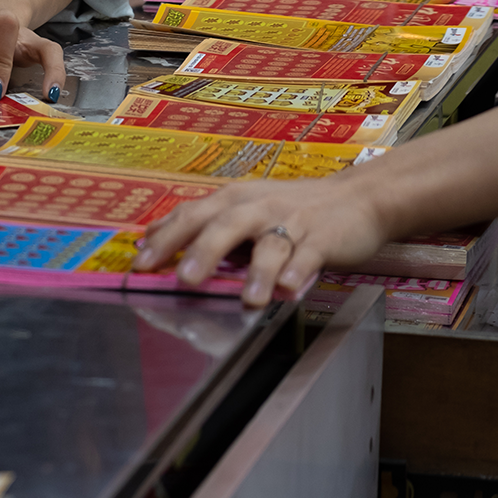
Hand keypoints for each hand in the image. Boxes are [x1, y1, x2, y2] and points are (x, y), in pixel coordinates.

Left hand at [134, 177, 389, 306]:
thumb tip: (150, 237)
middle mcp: (259, 207)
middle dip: (204, 251)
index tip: (140, 264)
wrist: (356, 198)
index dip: (166, 238)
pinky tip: (288, 290)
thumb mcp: (241, 206)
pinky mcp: (323, 239)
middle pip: (226, 225)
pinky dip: (298, 272)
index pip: (193, 215)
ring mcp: (292, 223)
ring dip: (259, 273)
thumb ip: (200, 222)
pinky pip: (309, 256)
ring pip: (271, 245)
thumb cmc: (290, 207)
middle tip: (184, 279)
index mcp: (234, 200)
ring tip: (248, 300)